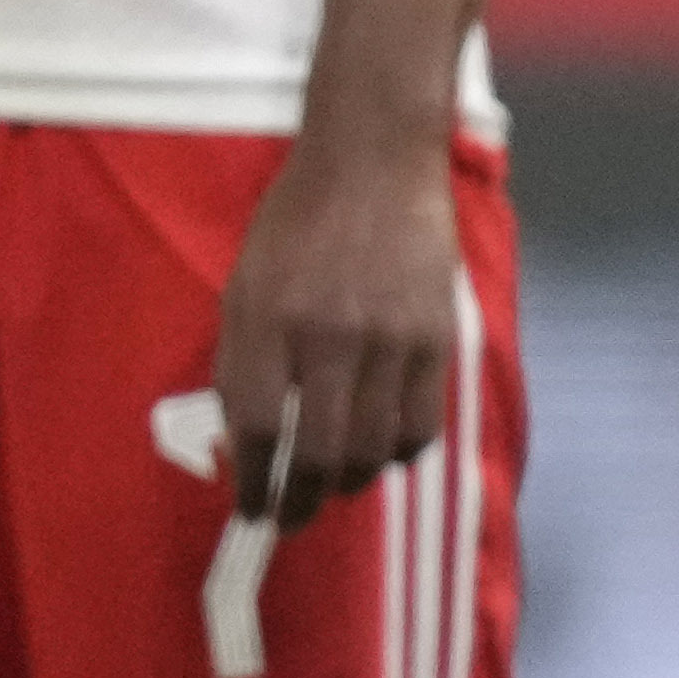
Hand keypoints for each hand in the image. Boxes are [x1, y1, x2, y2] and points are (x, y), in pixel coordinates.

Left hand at [207, 127, 466, 526]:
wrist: (375, 160)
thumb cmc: (299, 222)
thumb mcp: (247, 283)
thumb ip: (242, 359)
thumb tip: (245, 441)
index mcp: (267, 317)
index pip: (253, 425)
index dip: (251, 483)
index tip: (251, 511)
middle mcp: (327, 333)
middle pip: (315, 453)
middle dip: (298, 503)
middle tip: (290, 518)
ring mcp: (388, 338)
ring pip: (371, 450)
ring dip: (348, 483)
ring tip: (334, 484)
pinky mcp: (435, 338)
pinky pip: (420, 427)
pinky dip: (397, 453)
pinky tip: (380, 448)